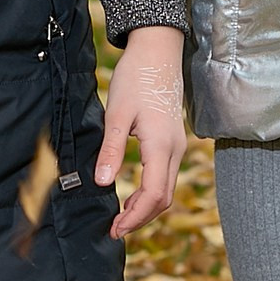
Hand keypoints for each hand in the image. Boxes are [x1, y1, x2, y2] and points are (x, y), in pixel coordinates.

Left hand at [97, 26, 186, 239]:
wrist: (157, 50)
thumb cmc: (136, 78)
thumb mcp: (117, 114)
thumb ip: (112, 149)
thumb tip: (102, 182)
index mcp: (161, 146)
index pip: (152, 195)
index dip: (134, 218)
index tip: (115, 230)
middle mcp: (174, 149)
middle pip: (163, 198)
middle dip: (140, 218)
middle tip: (115, 229)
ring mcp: (177, 144)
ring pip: (166, 188)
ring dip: (146, 207)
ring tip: (121, 217)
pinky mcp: (173, 139)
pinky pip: (166, 175)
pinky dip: (151, 192)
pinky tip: (132, 193)